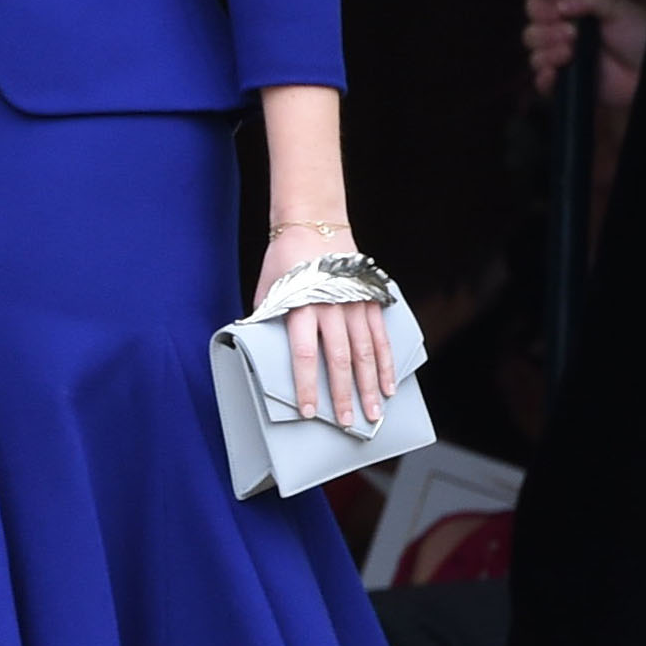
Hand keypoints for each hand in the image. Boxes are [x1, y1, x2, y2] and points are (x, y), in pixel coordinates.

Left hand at [254, 226, 395, 432]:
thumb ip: (267, 320)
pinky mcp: (371, 299)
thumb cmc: (285, 258)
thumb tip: (256, 348)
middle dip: (344, 395)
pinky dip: (386, 363)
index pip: (304, 354)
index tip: (308, 411)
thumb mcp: (268, 288)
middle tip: (348, 423)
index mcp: (302, 306)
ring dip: (370, 386)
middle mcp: (331, 307)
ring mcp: (355, 303)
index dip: (307, 385)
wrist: (314, 222)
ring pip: (366, 352)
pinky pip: (382, 337)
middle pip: (340, 359)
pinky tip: (389, 385)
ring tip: (374, 413)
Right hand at [524, 0, 645, 108]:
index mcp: (571, 11)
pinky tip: (557, 73)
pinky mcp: (567, 84)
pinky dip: (545, 79)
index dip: (539, 8)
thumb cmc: (640, 34)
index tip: (556, 12)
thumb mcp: (619, 6)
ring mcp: (562, 61)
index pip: (537, 4)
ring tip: (571, 54)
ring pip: (535, 57)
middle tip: (572, 35)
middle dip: (546, 33)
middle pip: (531, 32)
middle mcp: (561, 34)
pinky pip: (542, 84)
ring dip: (548, 54)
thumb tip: (560, 5)